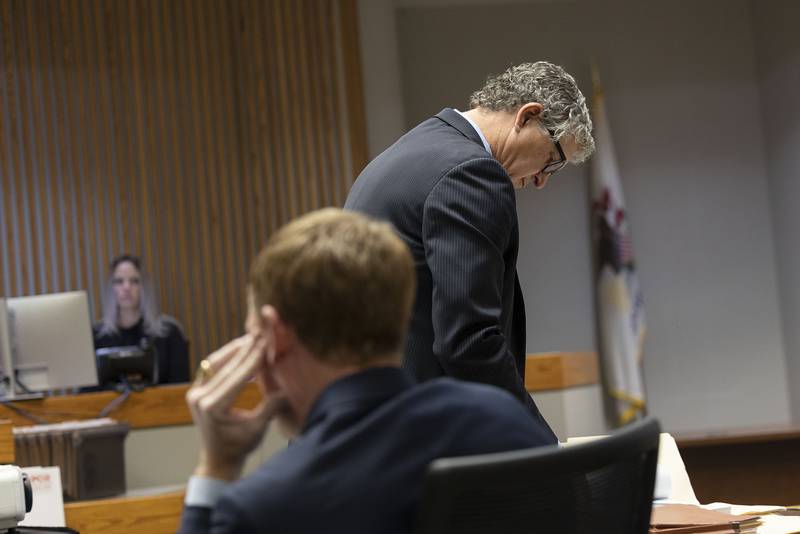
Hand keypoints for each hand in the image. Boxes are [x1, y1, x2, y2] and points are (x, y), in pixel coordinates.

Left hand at [186, 334, 286, 480]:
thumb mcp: (258, 429)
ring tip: (252, 339)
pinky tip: (242, 351)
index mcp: (213, 406)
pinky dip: (227, 358)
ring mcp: (195, 392)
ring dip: (235, 350)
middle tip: (262, 334)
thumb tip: (287, 389)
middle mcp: (200, 396)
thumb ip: (270, 407)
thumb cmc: (239, 448)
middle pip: (226, 365)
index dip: (254, 358)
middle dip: (245, 349)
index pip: (237, 375)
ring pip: (215, 362)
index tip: (268, 343)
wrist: (218, 460)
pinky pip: (212, 368)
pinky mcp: (197, 390)